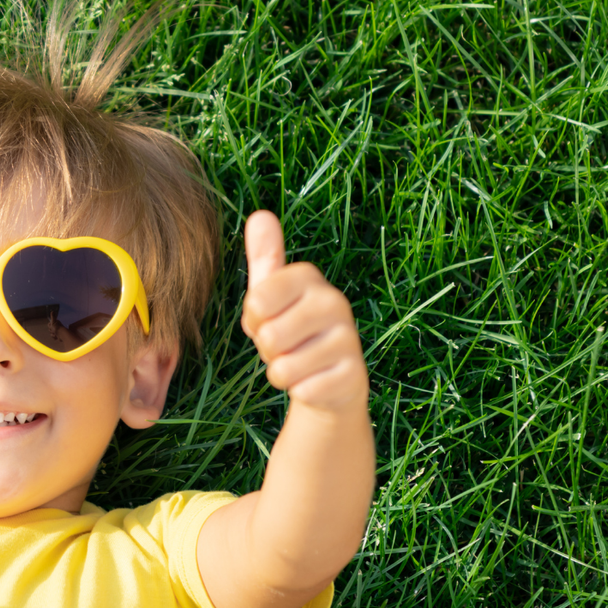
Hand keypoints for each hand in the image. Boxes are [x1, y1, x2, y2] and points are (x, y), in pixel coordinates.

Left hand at [240, 211, 368, 411]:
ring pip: (284, 367)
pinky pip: (303, 390)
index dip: (254, 320)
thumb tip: (260, 215)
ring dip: (282, 373)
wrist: (328, 381)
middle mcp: (334, 301)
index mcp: (309, 278)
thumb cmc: (291, 332)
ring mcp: (348, 339)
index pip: (257, 300)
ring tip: (300, 362)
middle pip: (269, 336)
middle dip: (268, 350)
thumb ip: (265, 258)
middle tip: (286, 346)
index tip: (269, 319)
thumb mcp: (271, 295)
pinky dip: (300, 392)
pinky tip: (314, 382)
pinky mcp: (353, 375)